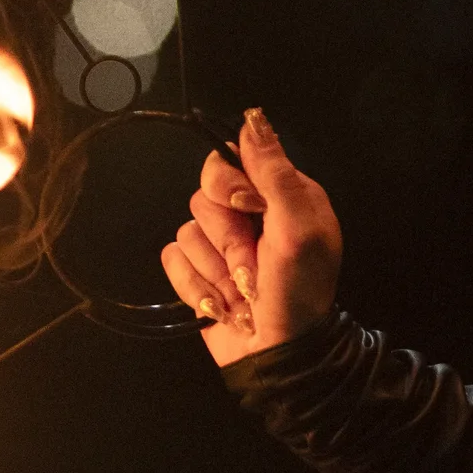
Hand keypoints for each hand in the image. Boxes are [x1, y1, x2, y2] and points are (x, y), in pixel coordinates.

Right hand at [162, 109, 343, 366]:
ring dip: (216, 268)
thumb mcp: (298, 227)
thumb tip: (252, 117)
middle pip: (202, 197)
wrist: (279, 355)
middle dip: (227, 238)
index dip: (230, 187)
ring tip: (244, 291)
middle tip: (254, 264)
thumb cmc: (299, 290)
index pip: (228, 161)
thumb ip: (274, 173)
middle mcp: (248, 214)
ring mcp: (220, 245)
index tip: (249, 210)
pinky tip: (224, 303)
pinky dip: (198, 287)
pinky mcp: (198, 273)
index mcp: (279, 195)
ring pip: (186, 230)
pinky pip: (172, 260)